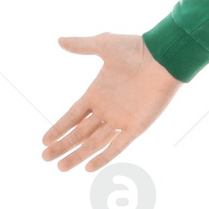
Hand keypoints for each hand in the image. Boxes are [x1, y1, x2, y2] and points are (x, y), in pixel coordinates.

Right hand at [42, 32, 183, 171]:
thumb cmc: (137, 49)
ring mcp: (121, 119)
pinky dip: (104, 157)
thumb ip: (82, 46)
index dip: (59, 128)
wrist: (164, 57)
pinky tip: (88, 168)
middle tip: (45, 158)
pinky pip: (118, 146)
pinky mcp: (136, 126)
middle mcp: (107, 110)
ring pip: (94, 142)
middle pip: (80, 133)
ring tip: (60, 167)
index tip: (44, 140)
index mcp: (97, 94)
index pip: (72, 116)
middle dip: (63, 146)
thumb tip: (59, 40)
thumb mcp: (104, 45)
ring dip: (78, 155)